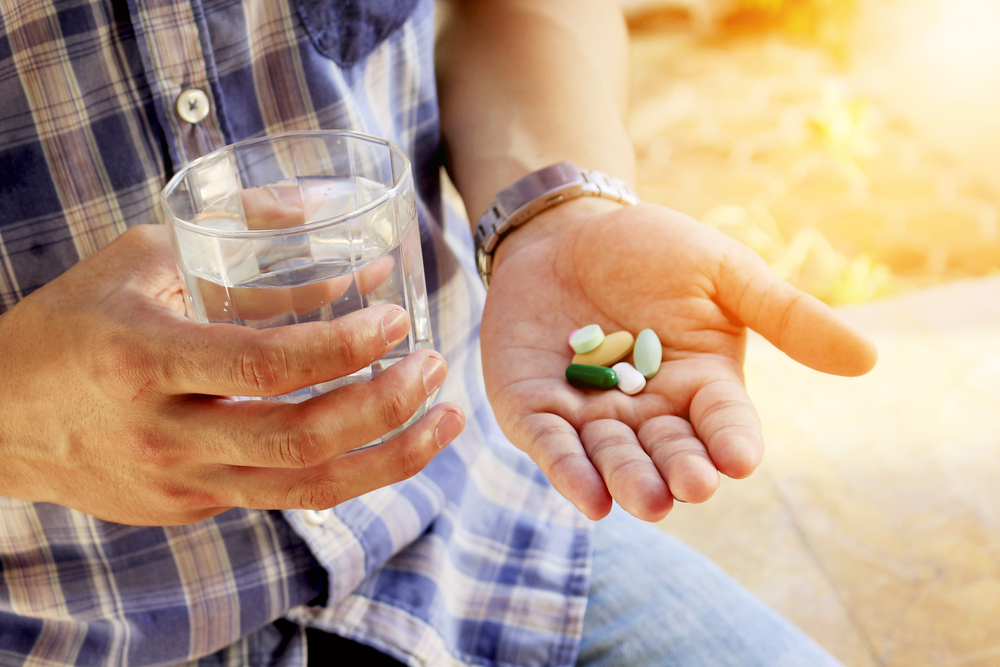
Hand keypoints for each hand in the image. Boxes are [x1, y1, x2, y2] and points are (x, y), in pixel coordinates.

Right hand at [0, 225, 464, 524]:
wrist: (0, 416)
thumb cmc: (75, 320)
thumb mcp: (145, 256)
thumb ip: (240, 241)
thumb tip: (335, 222)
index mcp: (143, 359)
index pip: (264, 365)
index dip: (343, 348)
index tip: (396, 320)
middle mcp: (163, 433)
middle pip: (300, 440)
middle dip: (385, 408)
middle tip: (434, 369)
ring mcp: (178, 483)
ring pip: (306, 487)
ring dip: (389, 458)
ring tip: (444, 422)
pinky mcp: (191, 507)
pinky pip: (283, 494)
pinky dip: (345, 468)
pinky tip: (387, 440)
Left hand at [480, 198, 876, 521]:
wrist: (564, 231)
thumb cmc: (648, 249)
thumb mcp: (722, 272)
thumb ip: (785, 315)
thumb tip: (868, 359)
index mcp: (702, 386)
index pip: (724, 423)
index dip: (732, 440)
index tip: (741, 458)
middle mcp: (650, 413)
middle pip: (669, 452)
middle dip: (680, 470)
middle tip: (691, 485)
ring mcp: (591, 417)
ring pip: (614, 459)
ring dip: (628, 480)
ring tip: (645, 499)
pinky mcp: (536, 412)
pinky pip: (553, 448)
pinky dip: (568, 472)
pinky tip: (587, 498)